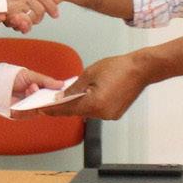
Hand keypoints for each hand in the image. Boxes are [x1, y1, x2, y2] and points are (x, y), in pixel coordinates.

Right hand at [0, 0, 65, 32]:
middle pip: (0, 8)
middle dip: (5, 17)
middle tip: (12, 19)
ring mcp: (18, 4)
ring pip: (11, 17)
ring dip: (15, 23)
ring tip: (22, 24)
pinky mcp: (28, 13)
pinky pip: (23, 22)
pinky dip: (24, 26)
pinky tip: (27, 27)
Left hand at [4, 67, 70, 111]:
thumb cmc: (12, 77)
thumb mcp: (32, 76)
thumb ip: (46, 81)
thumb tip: (62, 84)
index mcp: (37, 93)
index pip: (51, 97)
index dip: (59, 96)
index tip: (69, 93)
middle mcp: (33, 102)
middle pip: (47, 105)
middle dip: (53, 100)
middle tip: (61, 96)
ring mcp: (26, 109)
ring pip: (39, 109)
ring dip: (41, 101)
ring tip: (42, 92)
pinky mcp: (18, 115)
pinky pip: (29, 114)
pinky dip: (33, 108)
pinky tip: (35, 99)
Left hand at [21, 52, 147, 120]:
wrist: (142, 69)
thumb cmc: (117, 67)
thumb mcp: (90, 73)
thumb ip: (73, 88)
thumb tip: (61, 96)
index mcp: (94, 104)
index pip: (68, 109)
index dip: (53, 109)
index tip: (41, 110)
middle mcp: (102, 114)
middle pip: (77, 111)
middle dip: (65, 105)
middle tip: (52, 101)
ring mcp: (110, 115)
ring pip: (87, 111)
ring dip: (79, 104)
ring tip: (69, 95)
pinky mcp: (115, 114)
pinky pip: (97, 110)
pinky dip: (90, 104)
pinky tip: (86, 95)